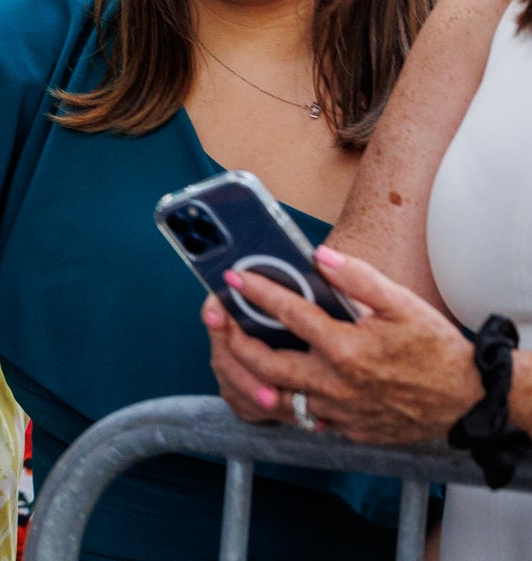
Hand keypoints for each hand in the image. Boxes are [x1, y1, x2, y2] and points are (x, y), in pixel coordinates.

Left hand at [205, 246, 482, 442]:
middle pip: (265, 365)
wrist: (467, 398)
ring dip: (250, 378)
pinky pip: (304, 418)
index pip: (289, 314)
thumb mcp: (402, 304)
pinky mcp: (348, 429)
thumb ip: (357, 278)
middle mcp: (336, 384)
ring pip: (278, 399)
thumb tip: (318, 257)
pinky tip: (272, 384)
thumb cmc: (435, 348)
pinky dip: (284, 401)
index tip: (232, 278)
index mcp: (345, 348)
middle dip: (233, 341)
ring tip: (234, 353)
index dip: (257, 292)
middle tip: (219, 320)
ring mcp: (340, 412)